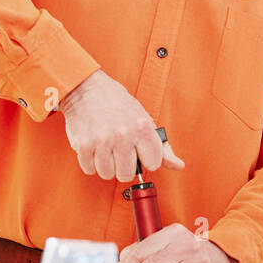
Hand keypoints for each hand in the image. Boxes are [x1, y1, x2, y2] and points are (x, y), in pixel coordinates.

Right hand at [58, 69, 184, 181]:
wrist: (86, 89)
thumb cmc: (117, 103)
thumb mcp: (144, 119)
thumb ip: (161, 146)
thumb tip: (178, 165)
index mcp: (142, 127)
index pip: (153, 164)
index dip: (146, 160)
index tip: (140, 153)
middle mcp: (123, 134)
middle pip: (127, 174)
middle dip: (123, 167)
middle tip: (120, 153)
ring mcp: (102, 140)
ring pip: (107, 174)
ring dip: (106, 166)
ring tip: (106, 150)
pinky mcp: (84, 144)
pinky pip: (90, 169)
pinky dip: (91, 162)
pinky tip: (95, 149)